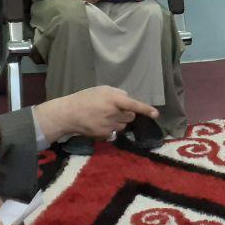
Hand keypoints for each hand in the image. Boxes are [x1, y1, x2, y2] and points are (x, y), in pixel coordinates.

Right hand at [35, 85, 157, 141]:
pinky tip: (100, 123)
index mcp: (113, 99)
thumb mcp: (102, 90)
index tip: (156, 114)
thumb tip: (129, 100)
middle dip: (126, 113)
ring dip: (119, 121)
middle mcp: (113, 113)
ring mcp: (109, 125)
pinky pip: (115, 131)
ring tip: (104, 116)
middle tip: (113, 109)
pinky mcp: (105, 135)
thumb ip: (117, 94)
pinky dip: (111, 128)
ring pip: (124, 125)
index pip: (133, 105)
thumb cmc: (85, 98)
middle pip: (131, 116)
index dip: (145, 109)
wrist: (69, 114)